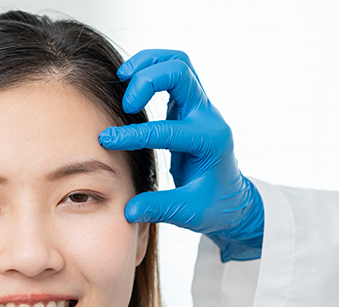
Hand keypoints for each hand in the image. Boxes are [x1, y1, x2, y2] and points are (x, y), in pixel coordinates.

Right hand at [101, 49, 263, 260]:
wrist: (232, 200)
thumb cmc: (213, 206)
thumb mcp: (188, 212)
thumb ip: (159, 208)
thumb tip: (129, 210)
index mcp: (209, 142)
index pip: (167, 130)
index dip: (133, 134)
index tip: (106, 140)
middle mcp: (207, 117)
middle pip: (180, 73)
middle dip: (147, 81)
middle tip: (125, 104)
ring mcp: (199, 108)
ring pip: (178, 63)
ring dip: (149, 64)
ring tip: (121, 76)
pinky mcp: (188, 106)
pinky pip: (172, 73)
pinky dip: (149, 70)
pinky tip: (128, 84)